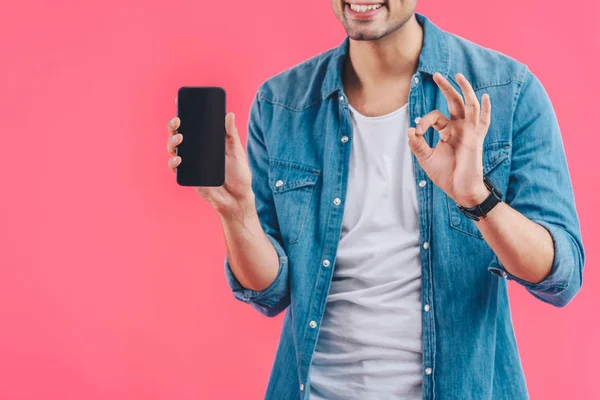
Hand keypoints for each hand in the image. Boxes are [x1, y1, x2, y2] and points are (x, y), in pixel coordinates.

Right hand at [167, 96, 253, 214]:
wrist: (238, 198)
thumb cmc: (239, 175)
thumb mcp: (236, 152)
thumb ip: (231, 134)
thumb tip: (229, 114)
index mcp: (206, 142)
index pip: (192, 126)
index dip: (184, 114)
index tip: (179, 101)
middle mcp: (196, 151)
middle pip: (178, 135)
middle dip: (173, 126)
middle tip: (178, 121)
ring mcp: (191, 163)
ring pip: (173, 149)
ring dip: (172, 142)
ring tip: (180, 138)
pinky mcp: (189, 177)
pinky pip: (176, 168)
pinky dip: (174, 162)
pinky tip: (179, 158)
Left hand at [407, 72, 490, 207]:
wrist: (460, 190)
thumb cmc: (445, 175)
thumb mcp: (426, 158)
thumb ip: (417, 144)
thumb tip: (410, 130)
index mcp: (447, 131)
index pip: (434, 117)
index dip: (423, 122)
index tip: (416, 133)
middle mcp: (459, 127)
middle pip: (454, 102)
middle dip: (446, 87)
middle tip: (436, 74)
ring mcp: (469, 131)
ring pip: (469, 105)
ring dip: (464, 90)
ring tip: (458, 76)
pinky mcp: (476, 138)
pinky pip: (483, 121)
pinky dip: (484, 109)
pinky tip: (483, 97)